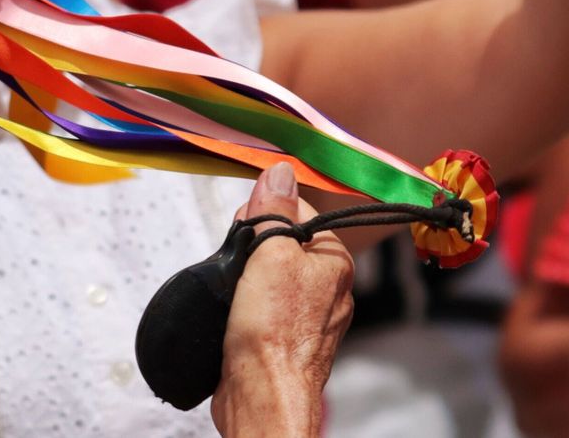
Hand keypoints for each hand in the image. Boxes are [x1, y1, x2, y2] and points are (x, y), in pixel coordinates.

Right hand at [211, 164, 353, 437]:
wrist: (262, 396)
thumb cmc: (274, 331)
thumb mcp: (271, 254)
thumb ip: (275, 210)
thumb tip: (280, 171)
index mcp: (334, 261)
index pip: (298, 212)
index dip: (266, 212)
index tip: (245, 226)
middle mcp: (327, 288)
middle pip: (281, 244)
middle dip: (253, 248)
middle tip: (239, 266)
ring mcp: (307, 317)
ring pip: (268, 277)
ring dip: (245, 280)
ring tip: (235, 295)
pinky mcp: (284, 340)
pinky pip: (261, 308)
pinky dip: (244, 307)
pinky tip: (234, 316)